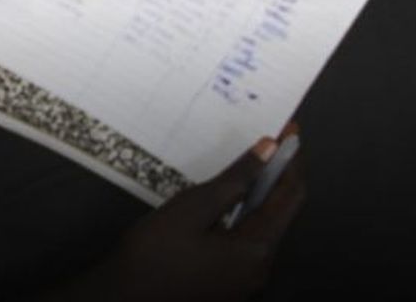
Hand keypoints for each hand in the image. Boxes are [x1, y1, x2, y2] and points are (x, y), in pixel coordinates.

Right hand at [65, 135, 305, 301]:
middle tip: (271, 140)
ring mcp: (245, 279)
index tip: (289, 130)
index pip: (290, 196)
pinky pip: (248, 241)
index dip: (292, 160)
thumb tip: (268, 150)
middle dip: (280, 174)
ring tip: (254, 161)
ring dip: (263, 193)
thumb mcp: (193, 207)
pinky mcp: (229, 282)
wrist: (123, 295)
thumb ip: (235, 179)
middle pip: (281, 212)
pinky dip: (248, 213)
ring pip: (264, 226)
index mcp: (257, 250)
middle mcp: (260, 268)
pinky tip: (233, 198)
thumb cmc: (155, 252)